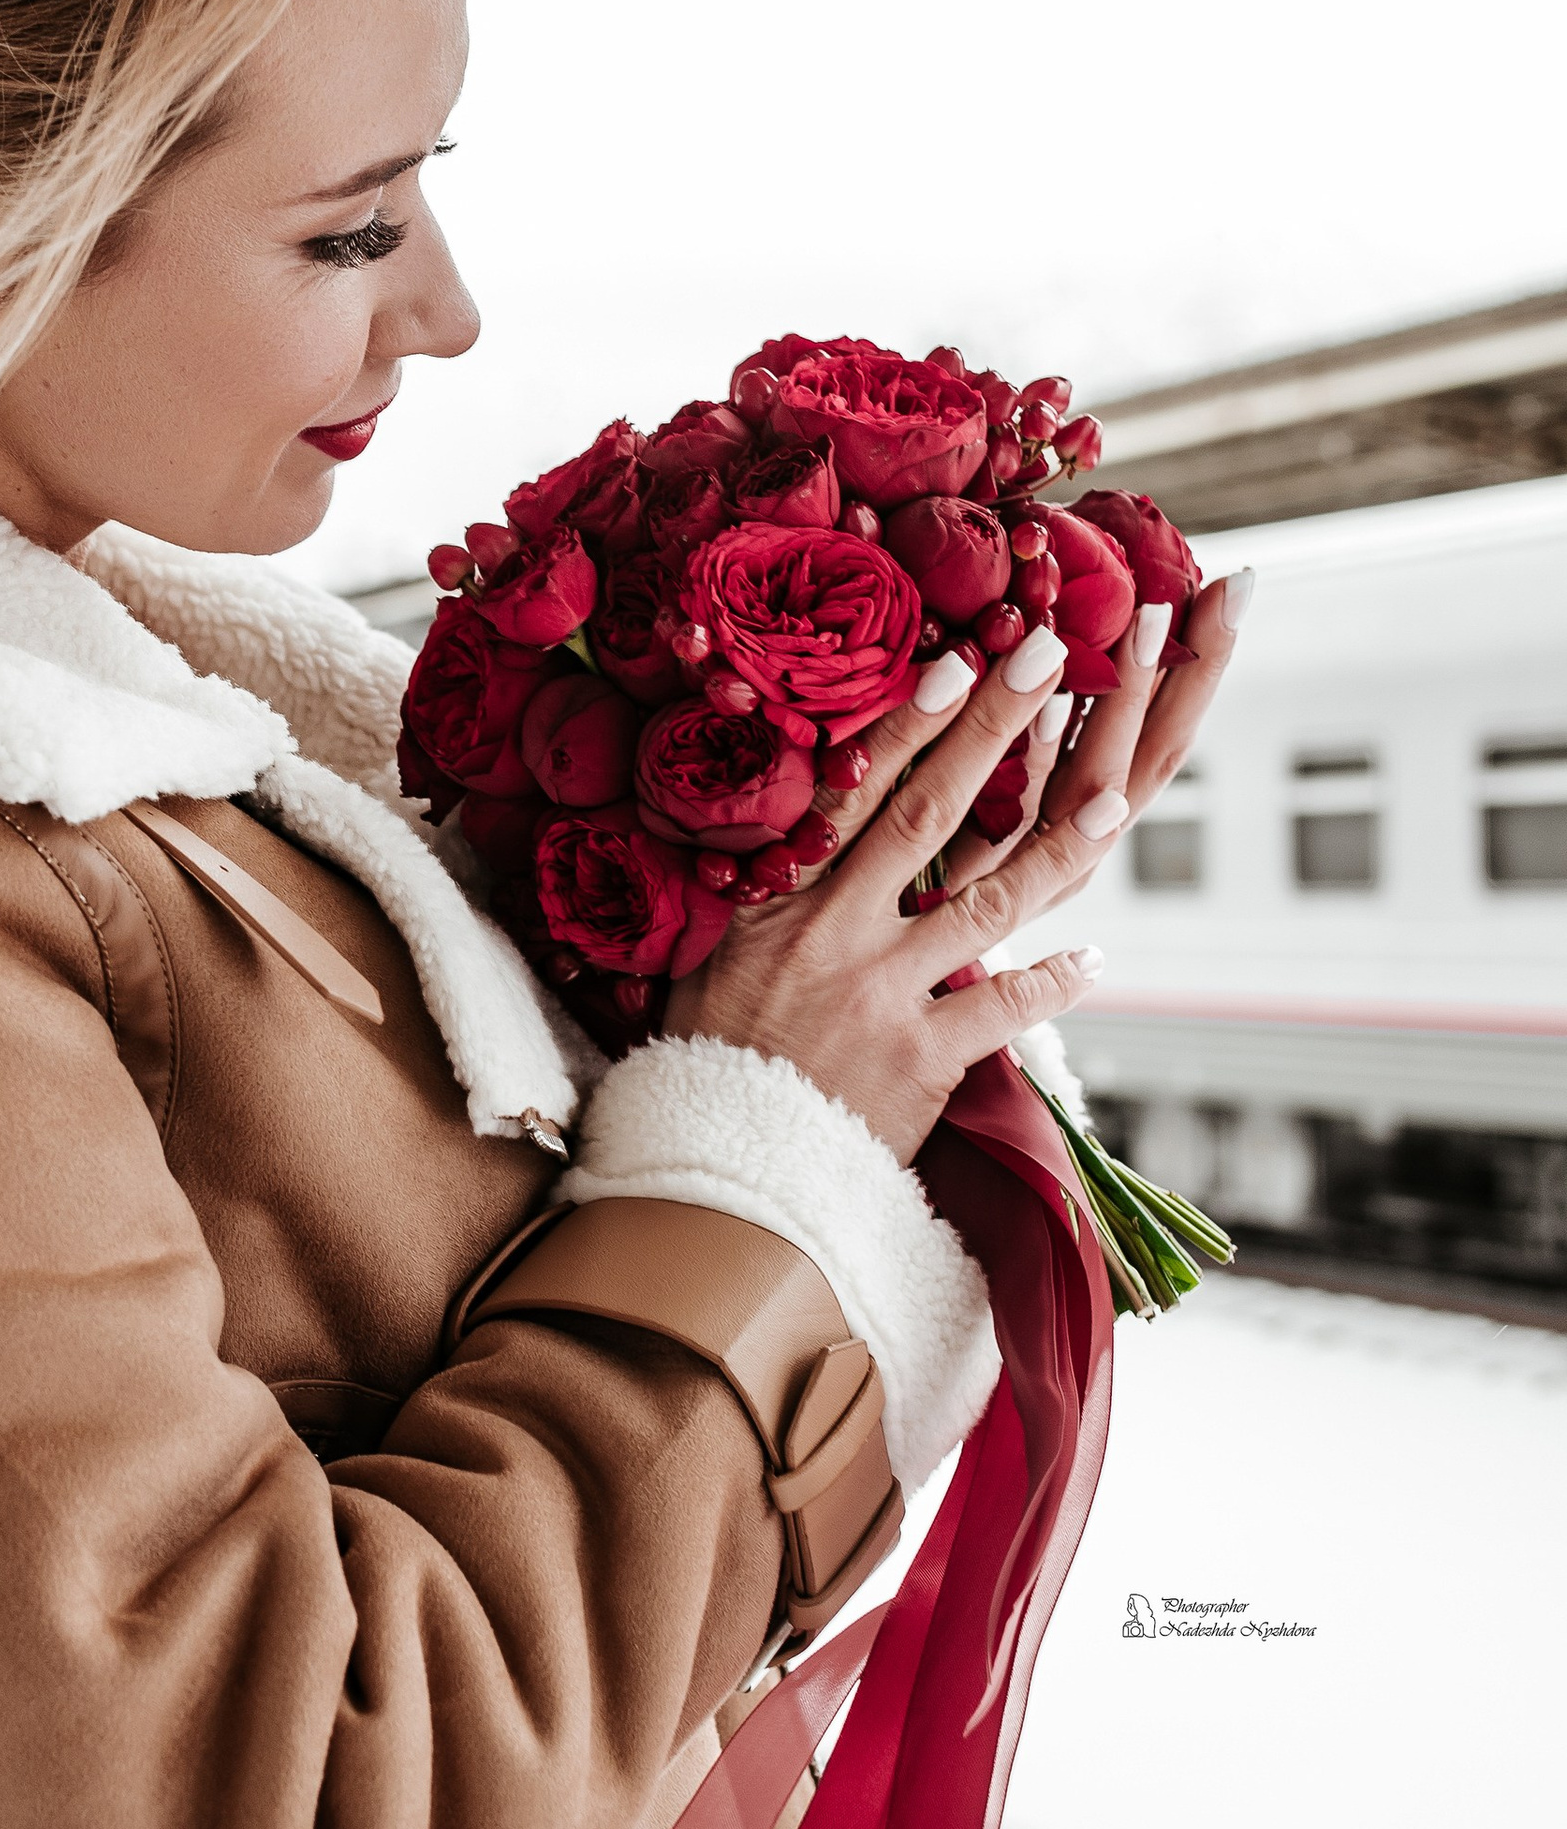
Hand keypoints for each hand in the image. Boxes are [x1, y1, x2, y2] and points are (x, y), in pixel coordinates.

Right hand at [664, 573, 1248, 1160]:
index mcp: (776, 900)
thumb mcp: (712, 960)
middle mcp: (832, 933)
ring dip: (1057, 849)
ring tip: (1115, 800)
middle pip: (928, 813)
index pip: (851, 789)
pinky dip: (1053, 982)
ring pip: (987, 904)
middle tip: (1047, 655)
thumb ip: (764, 899)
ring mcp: (881, 995)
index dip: (910, 719)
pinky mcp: (921, 1060)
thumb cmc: (712, 1060)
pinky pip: (1005, 1009)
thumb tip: (796, 827)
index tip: (957, 654)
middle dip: (993, 728)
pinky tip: (1092, 959)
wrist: (715, 1175)